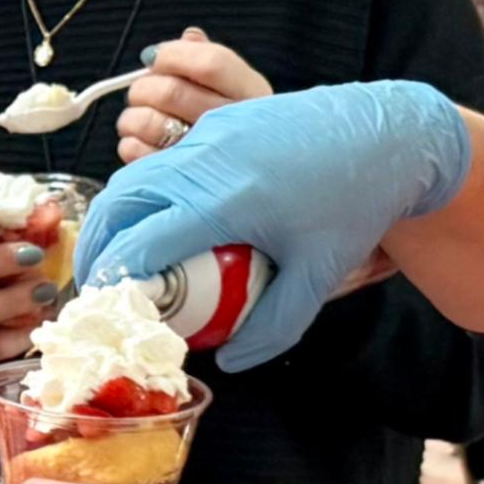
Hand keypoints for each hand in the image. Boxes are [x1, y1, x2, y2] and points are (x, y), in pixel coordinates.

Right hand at [77, 80, 472, 366]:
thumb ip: (273, 327)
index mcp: (223, 200)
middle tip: (95, 288)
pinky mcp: (219, 121)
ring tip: (116, 259)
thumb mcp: (318, 275)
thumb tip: (229, 362)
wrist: (388, 134)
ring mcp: (209, 133)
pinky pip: (165, 160)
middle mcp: (205, 160)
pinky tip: (156, 223)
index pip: (139, 243)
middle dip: (96, 247)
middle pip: (119, 204)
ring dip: (115, 217)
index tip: (103, 309)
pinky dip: (144, 193)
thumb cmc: (357, 204)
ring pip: (137, 176)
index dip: (112, 278)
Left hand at [114, 28, 271, 167]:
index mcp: (252, 94)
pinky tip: (143, 144)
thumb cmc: (240, 131)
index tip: (155, 57)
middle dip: (144, 87)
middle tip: (141, 92)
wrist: (257, 182)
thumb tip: (189, 37)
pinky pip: (137, 153)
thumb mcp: (238, 89)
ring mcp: (206, 159)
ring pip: (149, 122)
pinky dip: (131, 144)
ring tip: (138, 120)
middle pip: (171, 92)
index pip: (210, 63)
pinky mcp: (178, 184)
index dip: (173, 55)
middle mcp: (235, 127)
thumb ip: (211, 59)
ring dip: (132, 117)